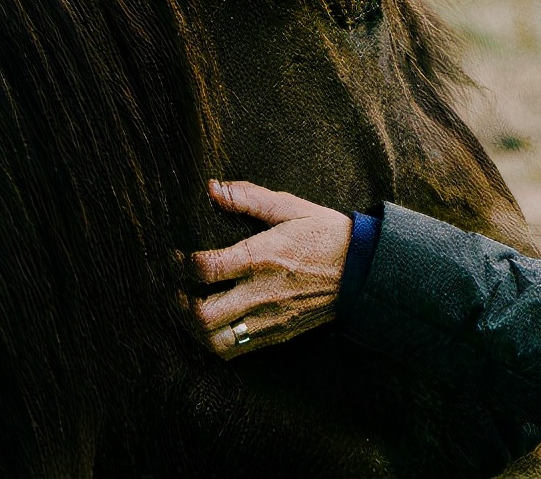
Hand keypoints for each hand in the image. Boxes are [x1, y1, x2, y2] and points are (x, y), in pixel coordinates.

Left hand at [184, 181, 351, 359]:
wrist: (363, 271)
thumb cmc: (325, 234)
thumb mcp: (290, 207)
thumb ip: (248, 198)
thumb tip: (212, 188)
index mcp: (262, 257)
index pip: (205, 269)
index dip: (182, 264)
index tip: (178, 257)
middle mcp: (261, 293)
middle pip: (203, 314)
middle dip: (180, 303)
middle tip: (177, 289)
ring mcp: (269, 319)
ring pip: (215, 341)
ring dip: (195, 328)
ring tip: (192, 310)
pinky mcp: (277, 334)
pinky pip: (236, 351)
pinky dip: (216, 342)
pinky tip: (215, 324)